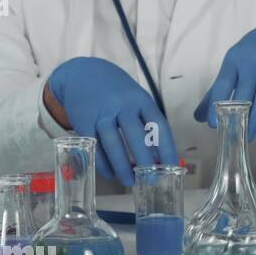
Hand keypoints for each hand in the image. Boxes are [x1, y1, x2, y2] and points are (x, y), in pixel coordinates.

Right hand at [47, 57, 179, 186]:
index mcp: (143, 100)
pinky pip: (95, 146)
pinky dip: (103, 163)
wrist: (83, 73)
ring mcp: (102, 113)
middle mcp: (123, 106)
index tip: (172, 167)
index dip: (168, 149)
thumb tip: (159, 156)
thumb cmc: (118, 92)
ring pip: (113, 144)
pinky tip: (110, 174)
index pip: (160, 127)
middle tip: (152, 180)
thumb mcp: (137, 99)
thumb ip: (148, 123)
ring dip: (122, 167)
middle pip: (137, 137)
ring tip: (130, 181)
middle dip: (146, 161)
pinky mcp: (83, 121)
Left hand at [195, 21, 255, 140]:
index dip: (216, 106)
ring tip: (249, 136)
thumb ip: (216, 91)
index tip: (214, 125)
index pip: (222, 85)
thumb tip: (199, 117)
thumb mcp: (233, 66)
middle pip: (244, 94)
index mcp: (234, 60)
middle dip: (238, 118)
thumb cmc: (253, 54)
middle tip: (233, 136)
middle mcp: (252, 61)